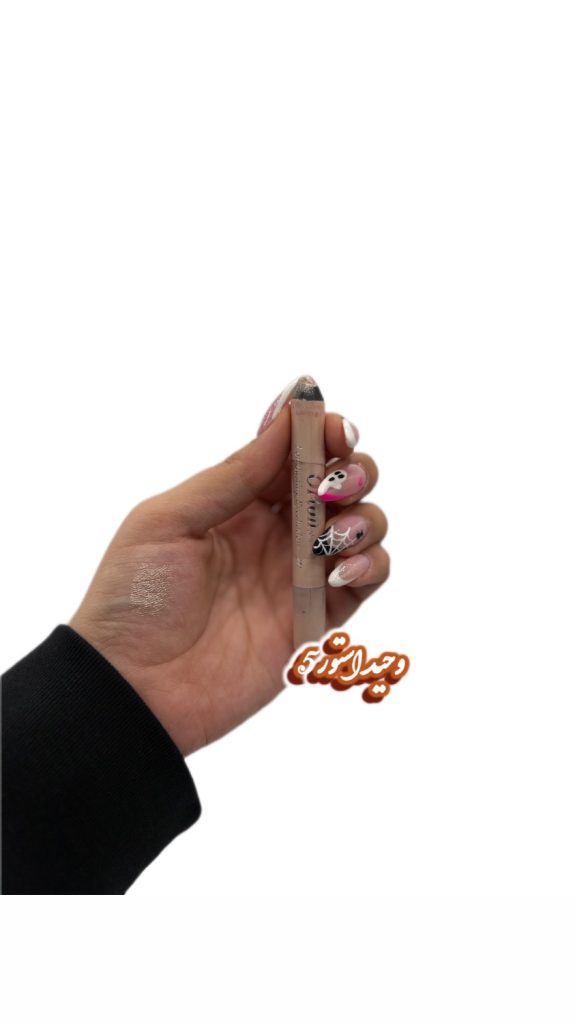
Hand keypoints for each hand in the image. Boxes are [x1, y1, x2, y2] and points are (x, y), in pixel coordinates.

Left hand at [69, 395, 389, 755]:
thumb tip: (286, 420)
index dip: (321, 432)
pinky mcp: (316, 621)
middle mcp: (274, 534)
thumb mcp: (167, 520)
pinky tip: (338, 571)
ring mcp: (298, 577)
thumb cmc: (133, 599)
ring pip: (363, 527)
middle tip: (333, 485)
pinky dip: (371, 565)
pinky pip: (367, 581)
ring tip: (331, 538)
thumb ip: (232, 474)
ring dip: (366, 518)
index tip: (335, 427)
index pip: (293, 453)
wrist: (132, 688)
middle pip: (339, 483)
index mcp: (236, 503)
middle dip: (354, 471)